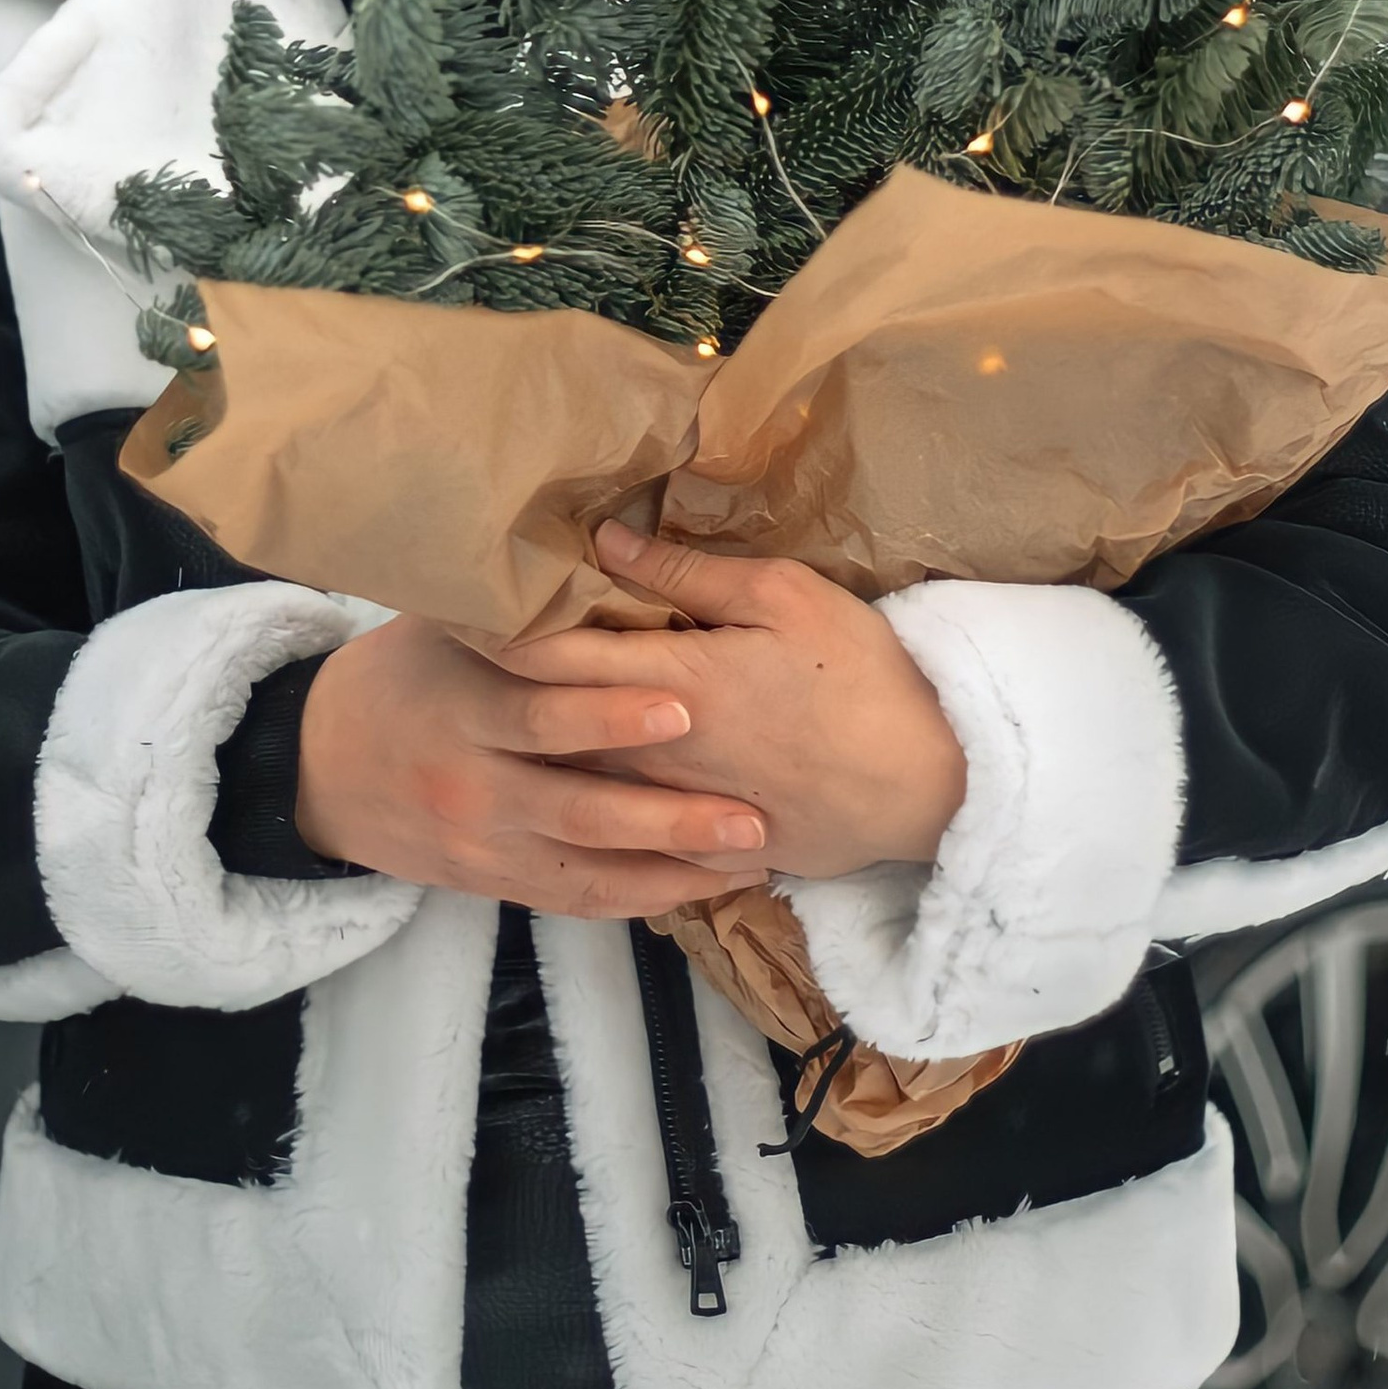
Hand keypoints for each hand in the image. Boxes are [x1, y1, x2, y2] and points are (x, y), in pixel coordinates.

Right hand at [293, 612, 767, 916]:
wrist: (322, 768)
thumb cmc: (403, 675)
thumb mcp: (445, 628)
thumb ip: (523, 610)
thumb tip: (611, 542)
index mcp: (464, 708)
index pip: (542, 713)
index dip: (610, 714)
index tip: (684, 704)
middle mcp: (474, 784)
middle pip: (578, 807)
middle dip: (666, 813)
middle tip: (747, 811)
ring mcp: (484, 845)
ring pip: (588, 868)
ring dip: (673, 867)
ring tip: (753, 854)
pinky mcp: (495, 882)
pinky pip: (577, 900)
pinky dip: (643, 897)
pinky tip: (705, 884)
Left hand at [497, 522, 966, 884]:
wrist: (928, 785)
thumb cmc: (861, 676)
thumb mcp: (786, 598)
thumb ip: (689, 577)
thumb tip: (607, 541)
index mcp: (671, 683)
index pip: (550, 657)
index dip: (496, 631)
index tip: (459, 605)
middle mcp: (654, 754)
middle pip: (549, 723)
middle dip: (503, 690)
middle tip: (460, 657)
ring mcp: (676, 809)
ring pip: (580, 778)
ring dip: (539, 746)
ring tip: (499, 714)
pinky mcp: (704, 847)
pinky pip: (629, 827)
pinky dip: (596, 801)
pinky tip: (575, 780)